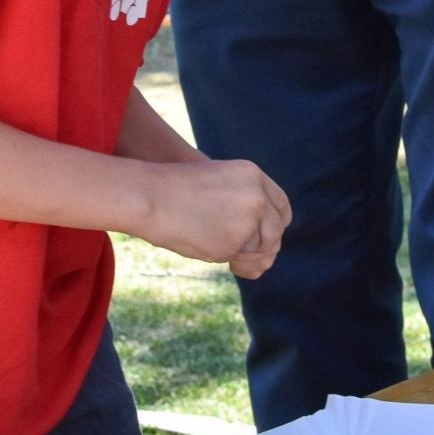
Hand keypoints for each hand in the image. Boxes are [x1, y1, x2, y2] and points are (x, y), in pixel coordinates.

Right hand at [137, 159, 289, 277]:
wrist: (152, 196)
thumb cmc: (177, 187)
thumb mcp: (220, 180)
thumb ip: (245, 200)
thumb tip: (267, 241)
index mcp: (253, 175)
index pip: (281, 206)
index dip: (276, 224)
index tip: (268, 236)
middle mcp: (256, 198)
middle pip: (276, 232)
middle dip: (264, 246)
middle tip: (246, 254)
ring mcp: (246, 223)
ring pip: (258, 249)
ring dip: (244, 255)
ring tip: (223, 250)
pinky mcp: (232, 245)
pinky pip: (236, 259)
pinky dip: (226, 259)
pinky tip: (209, 250)